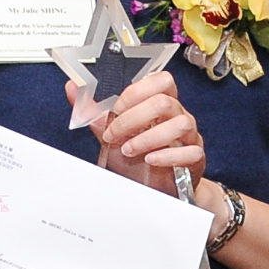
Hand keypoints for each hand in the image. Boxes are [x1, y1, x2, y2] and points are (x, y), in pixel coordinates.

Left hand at [76, 72, 205, 192]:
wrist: (153, 187)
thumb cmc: (137, 158)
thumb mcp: (112, 134)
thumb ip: (94, 112)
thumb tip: (73, 88)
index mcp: (161, 104)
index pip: (161, 81)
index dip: (137, 91)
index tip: (116, 108)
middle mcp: (178, 116)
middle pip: (165, 102)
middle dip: (133, 119)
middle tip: (114, 134)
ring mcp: (189, 137)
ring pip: (180, 124)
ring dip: (148, 138)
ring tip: (129, 150)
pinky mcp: (195, 159)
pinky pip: (190, 152)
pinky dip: (167, 156)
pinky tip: (151, 160)